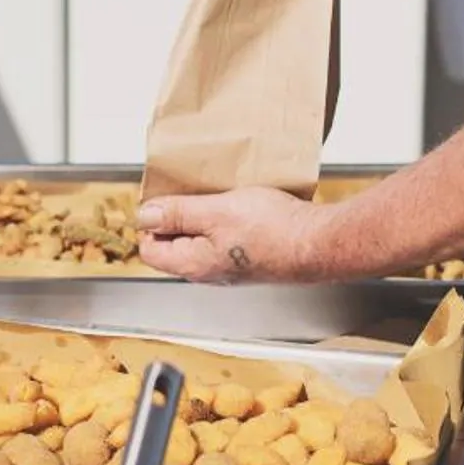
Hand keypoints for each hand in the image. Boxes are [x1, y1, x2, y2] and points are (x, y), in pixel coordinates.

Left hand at [137, 188, 332, 283]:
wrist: (318, 243)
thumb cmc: (274, 231)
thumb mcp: (216, 212)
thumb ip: (177, 214)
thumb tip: (144, 215)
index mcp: (193, 263)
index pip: (149, 248)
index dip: (150, 221)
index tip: (162, 198)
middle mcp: (209, 271)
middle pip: (174, 244)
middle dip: (175, 217)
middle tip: (189, 192)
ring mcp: (230, 267)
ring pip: (200, 240)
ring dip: (202, 216)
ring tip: (215, 195)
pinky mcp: (249, 258)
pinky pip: (223, 238)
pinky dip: (224, 219)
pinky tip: (238, 204)